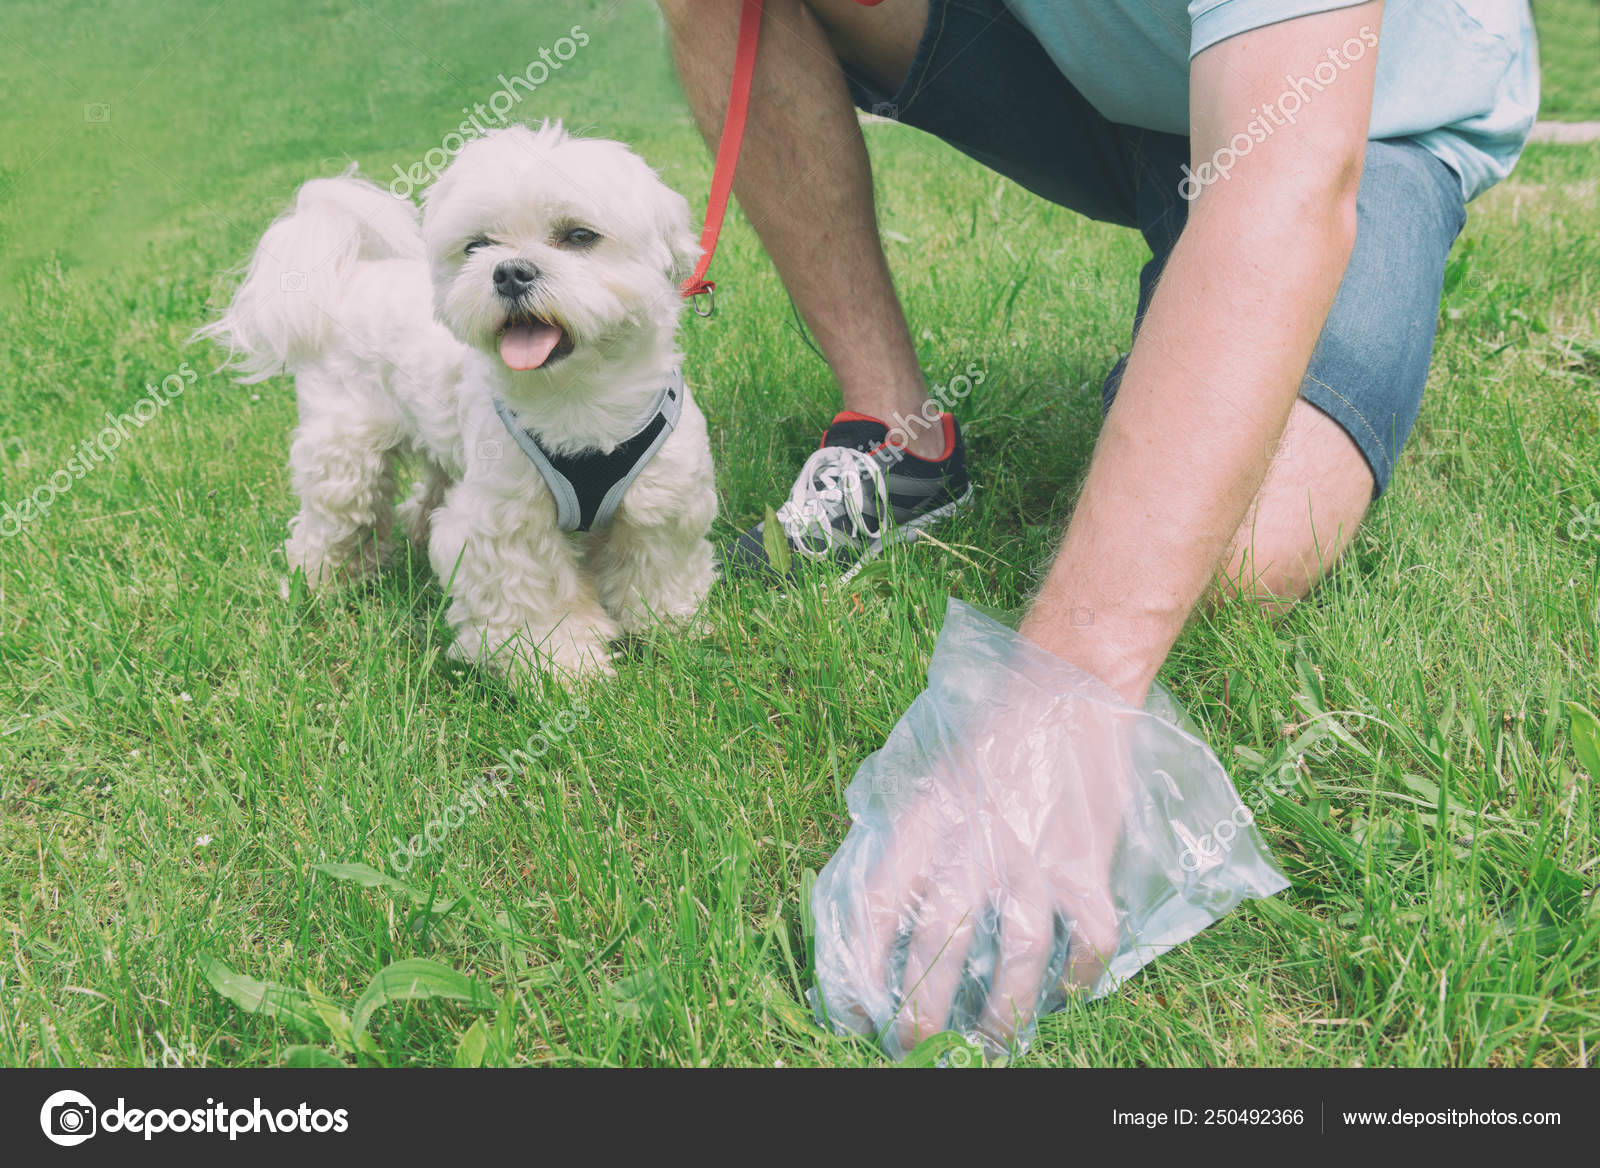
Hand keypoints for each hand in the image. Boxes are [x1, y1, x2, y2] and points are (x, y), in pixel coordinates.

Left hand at [809, 601, 1288, 1058]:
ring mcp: (1033, 859)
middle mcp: (973, 847)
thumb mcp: (930, 775)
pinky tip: (1067, 994)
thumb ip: (908, 836)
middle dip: (919, 1010)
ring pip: (1014, 961)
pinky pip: (1085, 939)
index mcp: (924, 822)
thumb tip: (877, 905)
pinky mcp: (1084, 863)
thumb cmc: (991, 733)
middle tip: (907, 1045)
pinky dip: (1079, 976)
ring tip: (985, 1044)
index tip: (851, 1010)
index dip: (859, 969)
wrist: (1065, 686)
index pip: (877, 909)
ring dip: (999, 1015)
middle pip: (937, 947)